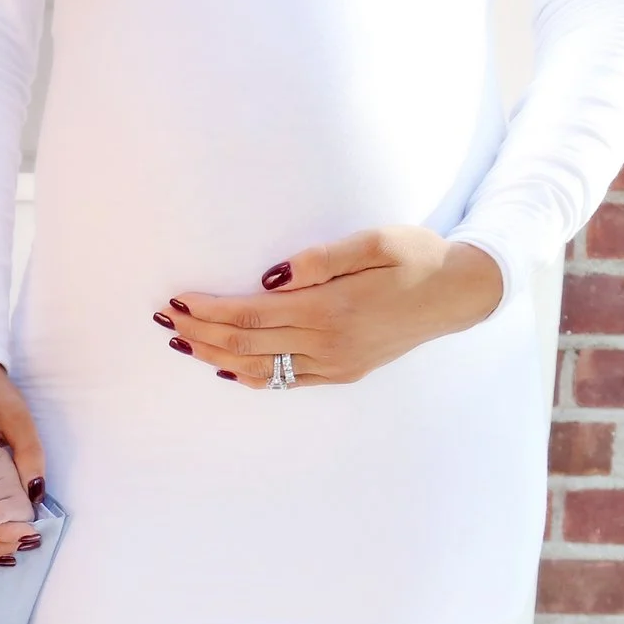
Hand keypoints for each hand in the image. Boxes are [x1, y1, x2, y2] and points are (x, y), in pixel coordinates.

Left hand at [160, 226, 503, 388]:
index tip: (178, 301)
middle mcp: (327, 344)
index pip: (250, 315)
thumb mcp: (377, 241)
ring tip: (183, 344)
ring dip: (216, 357)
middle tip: (166, 320)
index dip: (209, 310)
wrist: (457, 295)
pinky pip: (286, 381)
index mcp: (330, 309)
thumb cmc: (417, 258)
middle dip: (200, 333)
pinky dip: (250, 375)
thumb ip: (323, 258)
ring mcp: (334, 364)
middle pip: (245, 344)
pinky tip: (226, 367)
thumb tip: (272, 276)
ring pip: (259, 368)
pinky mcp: (342, 372)